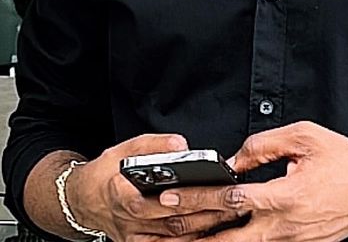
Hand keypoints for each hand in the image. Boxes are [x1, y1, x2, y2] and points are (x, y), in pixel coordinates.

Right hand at [66, 134, 240, 241]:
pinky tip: (211, 232)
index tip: (215, 185)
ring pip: (176, 237)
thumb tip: (182, 146)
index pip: (159, 199)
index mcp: (123, 194)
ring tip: (232, 213)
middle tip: (236, 198)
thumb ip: (154, 145)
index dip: (188, 196)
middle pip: (175, 219)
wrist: (82, 200)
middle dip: (209, 210)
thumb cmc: (106, 173)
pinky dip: (191, 241)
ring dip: (206, 227)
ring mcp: (135, 238)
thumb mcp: (125, 148)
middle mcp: (129, 221)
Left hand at [155, 121, 347, 241]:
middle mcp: (285, 227)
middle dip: (191, 238)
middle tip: (162, 232)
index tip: (172, 196)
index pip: (232, 201)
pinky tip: (218, 239)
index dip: (200, 199)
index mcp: (287, 196)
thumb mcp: (306, 137)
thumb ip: (265, 144)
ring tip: (179, 241)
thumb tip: (234, 158)